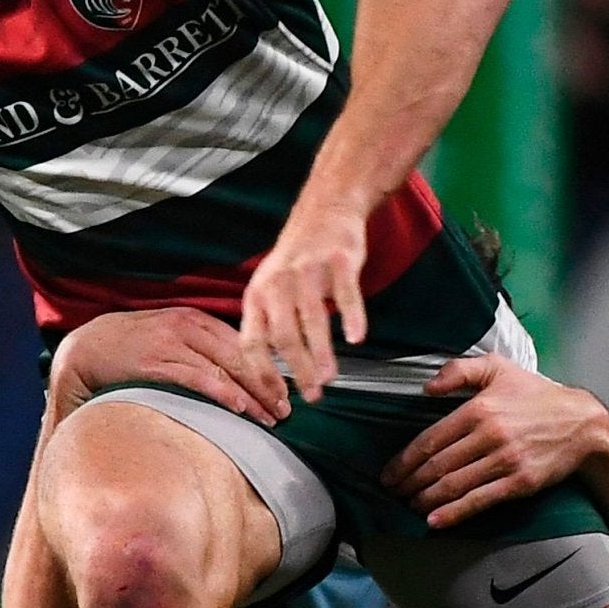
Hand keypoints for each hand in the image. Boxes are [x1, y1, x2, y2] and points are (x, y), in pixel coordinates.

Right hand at [47, 309, 290, 425]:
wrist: (84, 348)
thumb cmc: (131, 348)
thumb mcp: (170, 337)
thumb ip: (200, 348)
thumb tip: (236, 374)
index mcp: (195, 319)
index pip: (243, 343)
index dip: (268, 369)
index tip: (285, 392)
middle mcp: (187, 326)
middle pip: (240, 356)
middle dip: (267, 385)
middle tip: (286, 410)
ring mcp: (171, 343)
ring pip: (224, 368)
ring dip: (251, 395)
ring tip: (269, 417)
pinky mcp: (155, 362)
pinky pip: (197, 378)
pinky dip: (222, 393)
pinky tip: (240, 408)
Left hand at [239, 207, 368, 400]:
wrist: (325, 210)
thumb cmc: (298, 259)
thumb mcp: (270, 287)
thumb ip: (269, 324)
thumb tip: (274, 375)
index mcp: (257, 295)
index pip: (251, 342)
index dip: (262, 373)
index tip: (278, 397)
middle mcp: (277, 284)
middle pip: (282, 336)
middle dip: (298, 371)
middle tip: (312, 394)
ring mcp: (308, 271)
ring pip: (312, 320)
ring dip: (322, 354)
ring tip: (331, 378)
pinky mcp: (339, 261)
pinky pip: (346, 295)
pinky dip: (352, 318)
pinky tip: (357, 338)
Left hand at [382, 354, 608, 528]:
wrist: (583, 424)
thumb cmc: (537, 396)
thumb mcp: (500, 369)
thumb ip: (460, 370)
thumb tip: (427, 388)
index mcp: (479, 409)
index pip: (430, 439)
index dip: (405, 460)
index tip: (389, 473)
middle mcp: (489, 435)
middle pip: (437, 466)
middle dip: (410, 483)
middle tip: (393, 493)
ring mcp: (505, 461)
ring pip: (454, 485)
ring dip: (426, 500)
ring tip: (410, 506)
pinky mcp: (520, 482)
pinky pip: (480, 501)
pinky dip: (454, 513)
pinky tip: (434, 521)